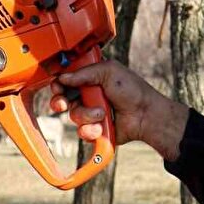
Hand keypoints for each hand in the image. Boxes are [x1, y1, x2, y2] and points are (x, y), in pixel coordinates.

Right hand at [50, 60, 189, 161]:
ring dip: (86, 115)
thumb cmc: (132, 90)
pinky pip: (82, 131)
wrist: (144, 115)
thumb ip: (84, 72)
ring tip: (102, 113)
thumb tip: (63, 77)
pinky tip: (102, 126)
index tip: (58, 87)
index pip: (67, 80)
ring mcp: (91, 113)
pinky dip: (91, 130)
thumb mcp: (109, 71)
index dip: (59, 84)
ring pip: (74, 116)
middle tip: (63, 104)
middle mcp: (88, 95)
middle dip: (60, 102)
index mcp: (91, 78)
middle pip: (63, 99)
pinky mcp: (94, 129)